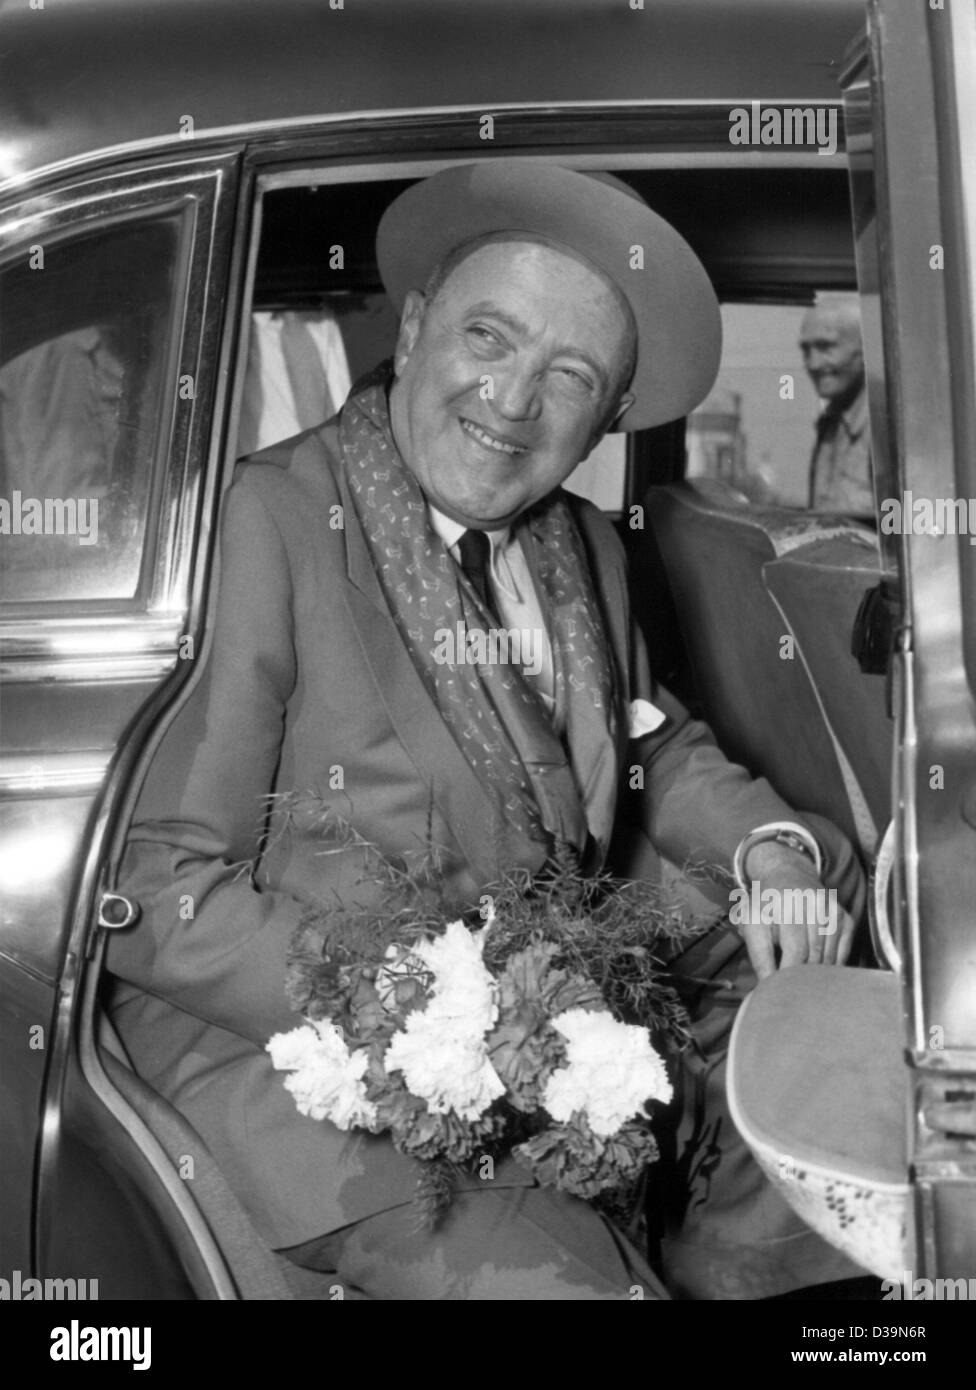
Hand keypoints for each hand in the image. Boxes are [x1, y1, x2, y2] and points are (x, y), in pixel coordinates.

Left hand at [736, 842, 854, 979]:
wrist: (788, 875)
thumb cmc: (766, 906)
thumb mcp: (753, 925)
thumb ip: (759, 957)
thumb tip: (766, 989)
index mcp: (789, 905)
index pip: (796, 951)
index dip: (787, 975)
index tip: (779, 990)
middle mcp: (816, 904)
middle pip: (814, 957)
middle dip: (800, 976)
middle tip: (790, 989)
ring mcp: (834, 911)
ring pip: (829, 959)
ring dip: (814, 973)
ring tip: (801, 977)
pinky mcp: (846, 918)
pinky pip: (842, 954)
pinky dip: (828, 965)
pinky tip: (815, 965)